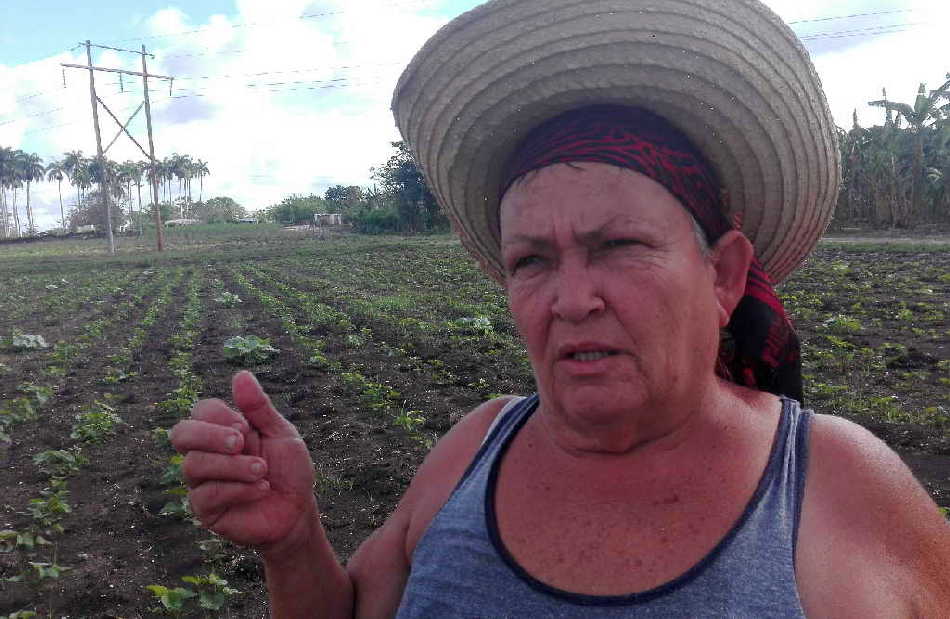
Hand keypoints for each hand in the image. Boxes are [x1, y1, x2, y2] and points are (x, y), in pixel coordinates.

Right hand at [170, 371, 318, 553]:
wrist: (298, 511)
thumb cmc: (289, 471)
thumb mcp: (281, 434)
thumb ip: (259, 408)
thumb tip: (241, 375)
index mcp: (223, 432)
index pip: (201, 411)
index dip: (220, 417)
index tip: (247, 428)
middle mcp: (206, 454)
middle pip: (181, 434)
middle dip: (209, 435)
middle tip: (241, 442)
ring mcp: (202, 483)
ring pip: (193, 465)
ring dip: (233, 466)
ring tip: (262, 471)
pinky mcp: (205, 510)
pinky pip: (206, 495)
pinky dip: (238, 489)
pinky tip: (261, 488)